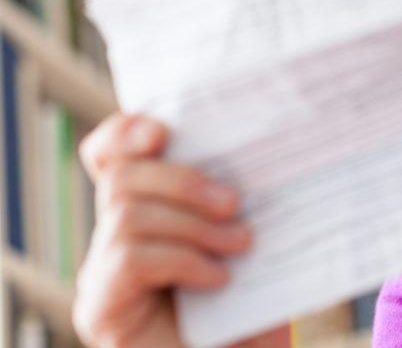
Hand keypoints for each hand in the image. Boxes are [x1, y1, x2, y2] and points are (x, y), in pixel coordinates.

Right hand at [72, 113, 280, 347]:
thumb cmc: (255, 310)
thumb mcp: (253, 245)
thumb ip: (238, 203)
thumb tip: (262, 149)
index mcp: (148, 212)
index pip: (112, 156)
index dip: (126, 132)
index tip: (163, 130)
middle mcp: (115, 239)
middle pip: (122, 177)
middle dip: (183, 180)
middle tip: (235, 203)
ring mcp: (103, 276)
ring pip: (127, 214)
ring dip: (192, 223)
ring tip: (240, 244)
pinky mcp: (101, 310)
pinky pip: (131, 259)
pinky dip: (183, 259)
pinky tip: (219, 278)